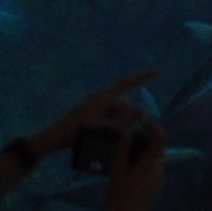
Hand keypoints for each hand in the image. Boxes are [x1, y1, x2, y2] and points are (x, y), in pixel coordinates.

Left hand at [34, 74, 153, 162]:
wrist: (52, 138)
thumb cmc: (74, 133)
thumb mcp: (101, 128)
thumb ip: (123, 121)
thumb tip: (144, 112)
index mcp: (102, 97)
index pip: (128, 82)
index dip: (144, 77)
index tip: (159, 71)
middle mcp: (100, 99)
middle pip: (124, 104)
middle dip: (127, 116)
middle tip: (123, 132)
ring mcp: (95, 108)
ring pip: (118, 113)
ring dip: (119, 124)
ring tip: (109, 138)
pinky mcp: (92, 117)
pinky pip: (110, 118)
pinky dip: (112, 127)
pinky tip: (107, 138)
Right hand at [100, 119, 167, 210]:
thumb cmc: (119, 198)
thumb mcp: (117, 173)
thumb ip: (123, 151)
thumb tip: (128, 131)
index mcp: (151, 165)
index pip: (161, 138)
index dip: (154, 127)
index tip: (141, 121)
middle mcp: (159, 170)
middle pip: (158, 148)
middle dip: (146, 139)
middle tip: (128, 136)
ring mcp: (159, 180)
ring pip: (154, 159)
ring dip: (143, 152)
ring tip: (124, 152)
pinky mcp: (155, 188)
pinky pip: (152, 169)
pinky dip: (142, 163)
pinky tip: (127, 169)